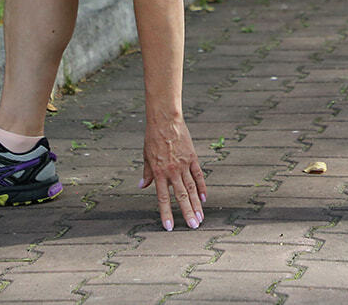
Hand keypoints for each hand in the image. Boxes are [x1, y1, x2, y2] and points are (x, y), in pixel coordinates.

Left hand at [140, 114, 205, 230]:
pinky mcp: (192, 158)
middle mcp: (172, 171)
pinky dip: (202, 187)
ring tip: (201, 218)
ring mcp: (183, 165)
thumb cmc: (153, 138)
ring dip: (196, 205)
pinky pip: (199, 175)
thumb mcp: (146, 156)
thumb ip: (146, 173)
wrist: (165, 120)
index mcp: (158, 173)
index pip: (162, 198)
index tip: (169, 227)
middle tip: (193, 227)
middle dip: (187, 213)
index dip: (166, 213)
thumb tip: (142, 186)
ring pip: (192, 189)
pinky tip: (205, 198)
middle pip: (181, 196)